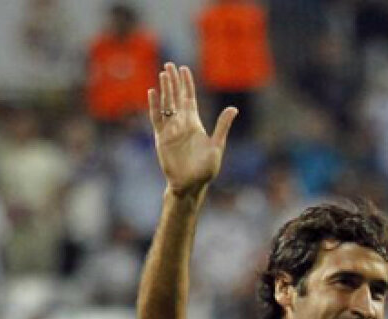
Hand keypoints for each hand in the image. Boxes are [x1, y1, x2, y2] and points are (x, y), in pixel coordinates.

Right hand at [147, 63, 236, 195]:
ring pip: (166, 104)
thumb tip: (234, 108)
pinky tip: (152, 92)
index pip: (189, 98)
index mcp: (195, 123)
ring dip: (165, 89)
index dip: (187, 84)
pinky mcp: (161, 137)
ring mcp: (170, 129)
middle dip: (174, 81)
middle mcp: (181, 123)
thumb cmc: (205, 170)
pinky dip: (154, 105)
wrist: (190, 185)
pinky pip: (156, 118)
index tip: (184, 69)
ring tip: (163, 73)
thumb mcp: (217, 146)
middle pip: (176, 97)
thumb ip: (223, 126)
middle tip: (170, 64)